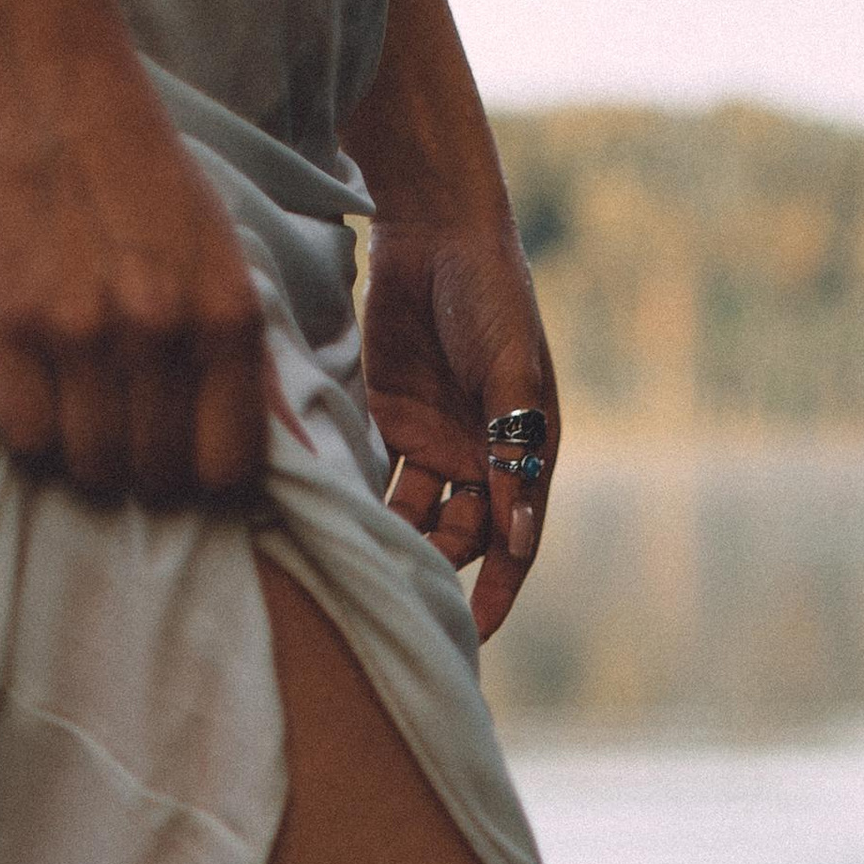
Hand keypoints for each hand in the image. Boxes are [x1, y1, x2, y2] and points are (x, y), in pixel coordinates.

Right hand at [0, 35, 284, 508]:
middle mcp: (163, 331)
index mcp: (227, 316)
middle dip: (141, 469)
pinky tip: (36, 391)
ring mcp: (84, 331)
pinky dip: (31, 431)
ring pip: (91, 466)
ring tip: (77, 411)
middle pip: (157, 476)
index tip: (181, 455)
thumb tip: (297, 446)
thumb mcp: (220, 250)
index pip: (229, 466)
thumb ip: (249, 350)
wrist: (44, 72)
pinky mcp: (11, 323)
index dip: (204, 476)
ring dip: (83, 455)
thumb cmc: (139, 166)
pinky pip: (25, 436)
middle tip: (121, 431)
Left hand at [363, 218, 557, 638]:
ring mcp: (434, 442)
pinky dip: (361, 500)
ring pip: (416, 516)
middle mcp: (481, 457)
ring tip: (363, 562)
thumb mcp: (511, 370)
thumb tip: (519, 536)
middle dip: (437, 567)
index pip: (514, 539)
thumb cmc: (491, 294)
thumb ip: (514, 449)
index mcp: (526, 450)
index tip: (473, 633)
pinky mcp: (389, 421)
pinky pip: (377, 477)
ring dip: (395, 541)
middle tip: (399, 591)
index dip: (496, 589)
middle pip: (460, 537)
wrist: (435, 229)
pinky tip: (338, 519)